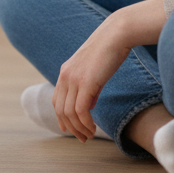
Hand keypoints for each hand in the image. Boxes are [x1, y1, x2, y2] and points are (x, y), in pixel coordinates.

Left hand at [53, 0, 165, 140]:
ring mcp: (74, 79)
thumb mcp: (94, 69)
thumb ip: (89, 86)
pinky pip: (80, 110)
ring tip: (89, 136)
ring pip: (69, 113)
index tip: (70, 129)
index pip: (57, 100)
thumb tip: (90, 104)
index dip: (61, 118)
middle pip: (60, 110)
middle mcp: (65, 76)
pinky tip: (92, 128)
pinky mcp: (86, 83)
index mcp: (65, 72)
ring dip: (79, 129)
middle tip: (83, 138)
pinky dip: (85, 123)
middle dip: (70, 128)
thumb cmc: (110, 49)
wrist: (116, 34)